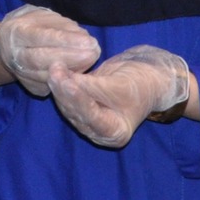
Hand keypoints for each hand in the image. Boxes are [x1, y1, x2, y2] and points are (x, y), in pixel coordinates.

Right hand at [0, 4, 100, 95]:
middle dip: (70, 58)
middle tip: (94, 53)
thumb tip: (82, 38)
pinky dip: (67, 82)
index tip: (89, 40)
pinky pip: (51, 86)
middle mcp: (14, 55)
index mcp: (16, 32)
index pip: (40, 37)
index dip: (65, 40)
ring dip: (71, 71)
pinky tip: (81, 74)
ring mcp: (20, 73)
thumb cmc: (31, 26)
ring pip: (46, 77)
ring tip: (91, 62)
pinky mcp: (30, 87)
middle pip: (40, 59)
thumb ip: (61, 25)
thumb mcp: (42, 16)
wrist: (6, 45)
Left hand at [48, 43, 191, 148]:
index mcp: (115, 133)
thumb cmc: (141, 84)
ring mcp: (87, 119)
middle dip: (64, 91)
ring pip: (68, 104)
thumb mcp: (122, 85)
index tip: (67, 83)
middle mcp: (98, 131)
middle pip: (77, 112)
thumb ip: (96, 87)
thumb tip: (69, 80)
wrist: (145, 76)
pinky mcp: (80, 106)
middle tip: (54, 69)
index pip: (92, 117)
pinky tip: (55, 68)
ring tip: (53, 66)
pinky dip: (62, 83)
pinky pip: (67, 96)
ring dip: (59, 85)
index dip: (79, 99)